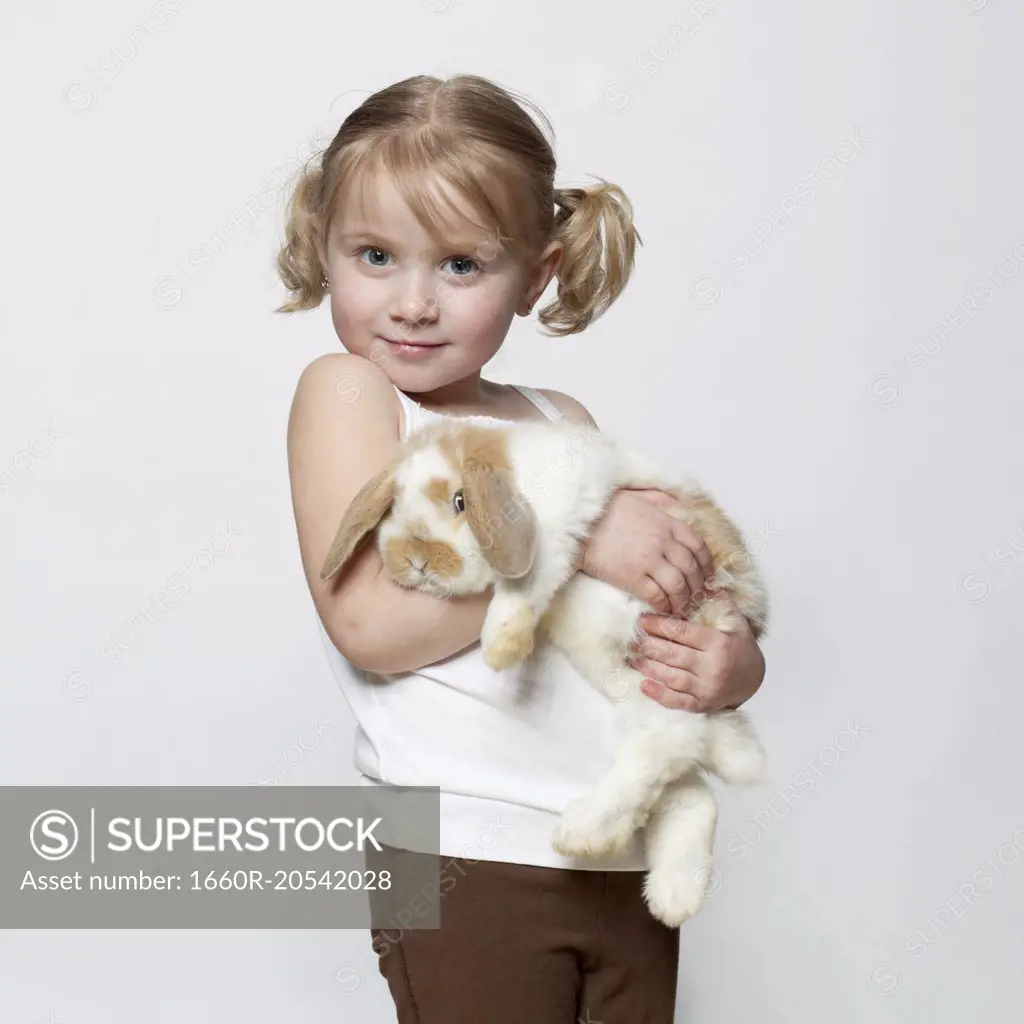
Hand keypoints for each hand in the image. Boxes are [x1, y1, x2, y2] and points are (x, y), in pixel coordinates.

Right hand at [580, 488, 714, 616]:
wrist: (579, 524)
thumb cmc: (606, 510)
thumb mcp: (638, 496)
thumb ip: (661, 501)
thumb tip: (679, 506)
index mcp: (667, 523)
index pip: (698, 545)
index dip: (706, 563)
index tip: (707, 575)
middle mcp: (662, 542)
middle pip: (691, 568)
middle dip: (698, 586)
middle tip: (697, 596)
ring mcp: (648, 560)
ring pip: (678, 585)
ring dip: (683, 599)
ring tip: (681, 607)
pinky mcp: (632, 577)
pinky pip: (656, 595)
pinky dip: (664, 605)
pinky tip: (664, 609)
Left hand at [627, 593, 764, 710]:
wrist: (753, 678)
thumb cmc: (739, 646)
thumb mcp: (736, 621)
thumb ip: (719, 602)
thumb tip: (703, 580)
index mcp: (718, 643)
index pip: (682, 632)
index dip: (659, 625)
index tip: (643, 619)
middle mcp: (713, 667)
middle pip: (673, 654)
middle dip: (649, 645)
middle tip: (633, 637)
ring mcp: (707, 688)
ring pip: (672, 677)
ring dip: (649, 667)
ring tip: (634, 657)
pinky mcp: (703, 704)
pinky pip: (678, 701)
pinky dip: (660, 695)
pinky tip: (644, 685)